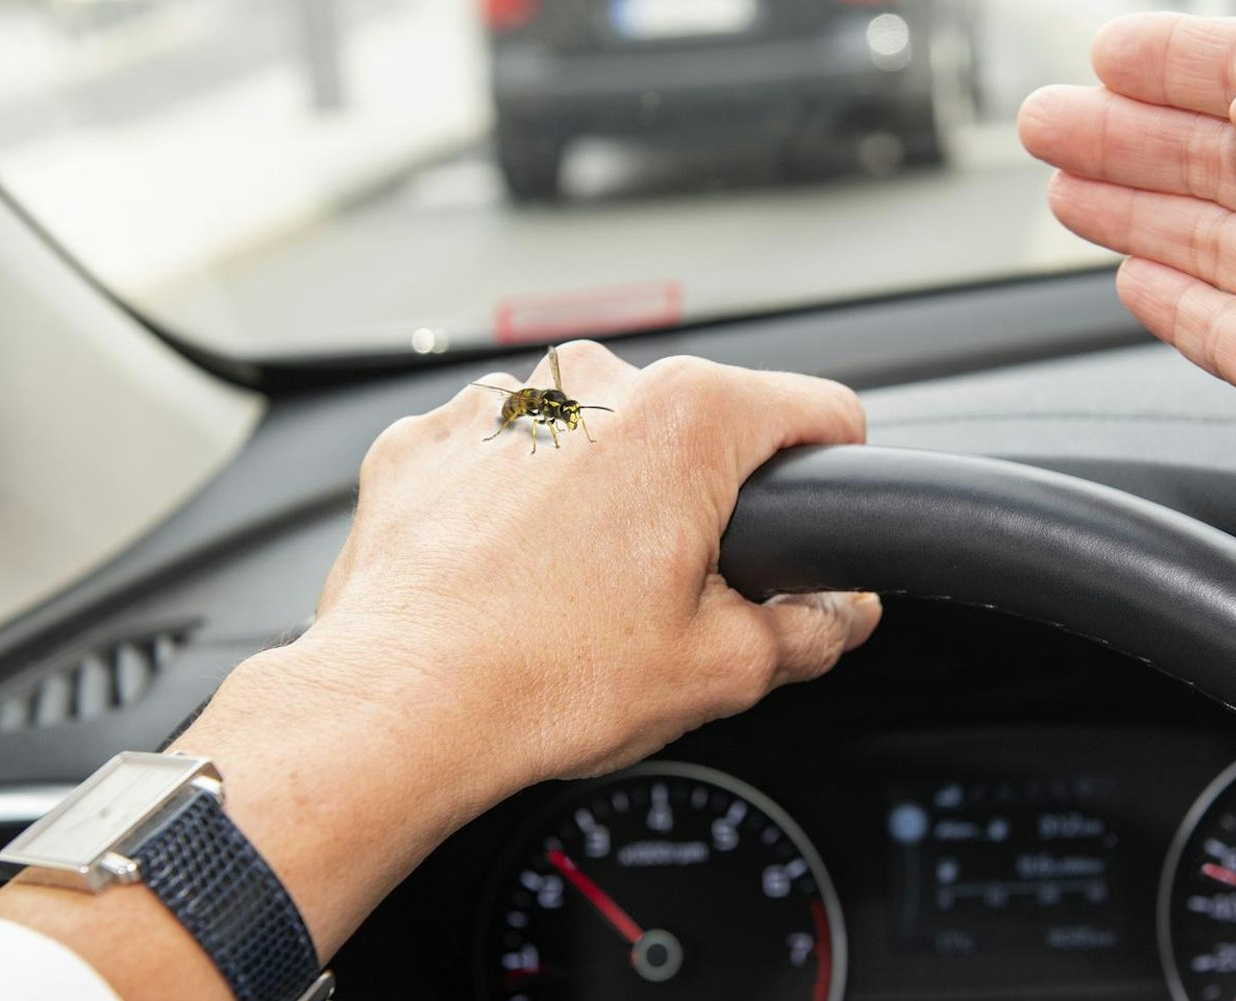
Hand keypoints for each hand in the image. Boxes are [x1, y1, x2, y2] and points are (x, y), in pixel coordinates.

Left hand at [282, 341, 880, 784]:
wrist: (396, 707)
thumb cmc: (542, 679)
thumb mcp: (720, 671)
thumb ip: (809, 629)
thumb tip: (839, 613)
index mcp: (686, 418)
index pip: (815, 411)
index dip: (836, 469)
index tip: (821, 507)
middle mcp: (591, 384)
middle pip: (691, 425)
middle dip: (698, 497)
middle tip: (675, 592)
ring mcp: (498, 404)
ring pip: (589, 437)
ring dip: (598, 495)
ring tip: (574, 593)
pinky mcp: (425, 439)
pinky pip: (499, 455)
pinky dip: (511, 503)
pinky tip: (504, 577)